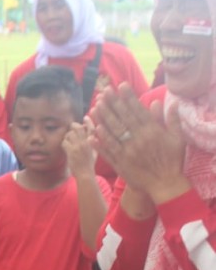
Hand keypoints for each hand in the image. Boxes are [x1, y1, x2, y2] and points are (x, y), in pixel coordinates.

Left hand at [63, 121, 96, 178]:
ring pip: (70, 134)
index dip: (89, 122)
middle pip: (78, 128)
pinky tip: (66, 148)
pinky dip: (63, 144)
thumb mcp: (95, 152)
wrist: (85, 174)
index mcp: (94, 142)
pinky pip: (64, 142)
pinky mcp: (71, 151)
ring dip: (67, 136)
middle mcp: (87, 143)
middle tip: (71, 130)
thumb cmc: (89, 164)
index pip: (92, 129)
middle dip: (73, 127)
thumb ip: (94, 142)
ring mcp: (79, 147)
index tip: (85, 117)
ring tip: (69, 142)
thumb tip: (91, 134)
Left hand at [92, 85, 189, 202]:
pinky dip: (100, 141)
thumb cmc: (173, 159)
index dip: (128, 97)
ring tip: (94, 107)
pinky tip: (92, 131)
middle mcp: (138, 140)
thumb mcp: (177, 138)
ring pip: (112, 132)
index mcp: (152, 131)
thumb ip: (171, 119)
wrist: (165, 183)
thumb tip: (164, 102)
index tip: (120, 86)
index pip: (137, 110)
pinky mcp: (121, 163)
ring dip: (102, 119)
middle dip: (112, 104)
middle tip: (103, 92)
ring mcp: (127, 152)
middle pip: (122, 118)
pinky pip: (108, 150)